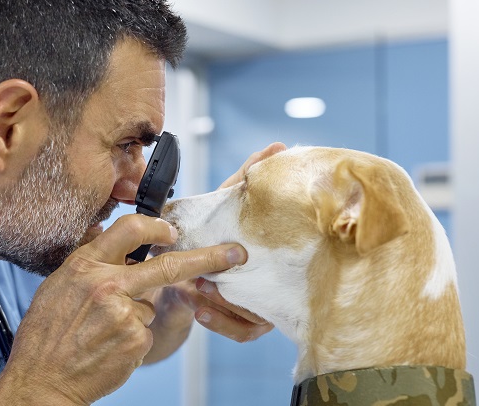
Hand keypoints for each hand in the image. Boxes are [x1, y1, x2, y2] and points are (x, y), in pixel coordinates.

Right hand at [0, 215, 245, 404]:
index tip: (173, 230)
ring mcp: (124, 313)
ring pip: (149, 305)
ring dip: (134, 316)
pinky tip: (108, 348)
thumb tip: (111, 238)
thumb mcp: (57, 286)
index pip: (129, 229)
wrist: (40, 380)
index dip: (157, 226)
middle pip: (167, 265)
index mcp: (85, 265)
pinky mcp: (135, 340)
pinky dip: (132, 339)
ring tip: (101, 333)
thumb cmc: (45, 335)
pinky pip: (145, 332)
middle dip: (208, 257)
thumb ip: (89, 263)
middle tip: (235, 253)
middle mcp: (106, 284)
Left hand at [145, 142, 285, 347]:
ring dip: (228, 303)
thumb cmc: (213, 235)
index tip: (246, 248)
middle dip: (243, 285)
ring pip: (259, 317)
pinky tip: (200, 309)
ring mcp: (264, 306)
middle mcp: (276, 283)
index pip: (295, 257)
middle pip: (277, 293)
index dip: (284, 252)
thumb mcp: (227, 204)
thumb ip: (246, 178)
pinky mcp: (244, 324)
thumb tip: (277, 147)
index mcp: (275, 256)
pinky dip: (222, 322)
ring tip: (202, 286)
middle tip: (212, 274)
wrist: (183, 275)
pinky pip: (244, 332)